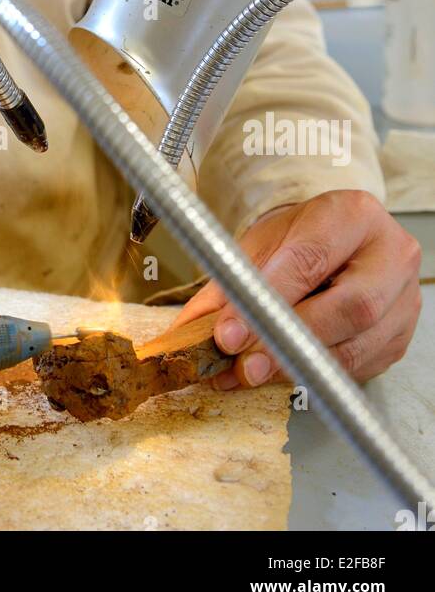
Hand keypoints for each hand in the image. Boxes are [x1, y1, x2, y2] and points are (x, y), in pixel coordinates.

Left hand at [170, 190, 421, 388]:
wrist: (338, 240)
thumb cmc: (302, 236)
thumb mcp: (261, 243)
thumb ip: (227, 282)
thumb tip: (189, 328)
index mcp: (353, 214)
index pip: (309, 259)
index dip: (267, 301)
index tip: (229, 332)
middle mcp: (389, 254)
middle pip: (347, 307)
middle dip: (288, 341)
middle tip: (243, 363)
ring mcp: (402, 299)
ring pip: (355, 346)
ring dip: (297, 367)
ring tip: (251, 373)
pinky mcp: (399, 338)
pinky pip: (359, 368)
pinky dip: (314, 377)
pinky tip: (280, 374)